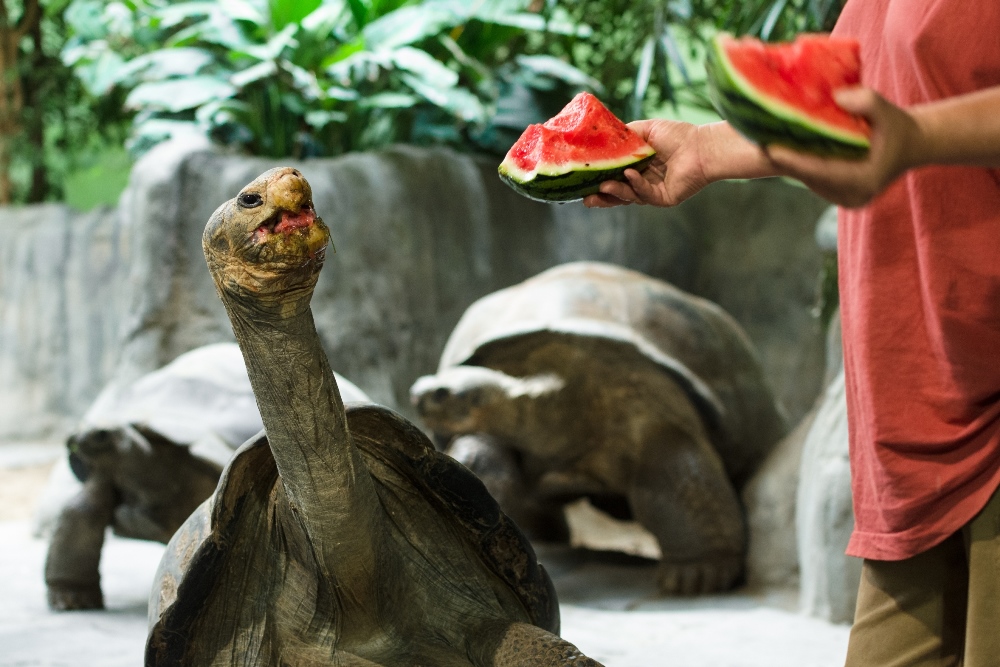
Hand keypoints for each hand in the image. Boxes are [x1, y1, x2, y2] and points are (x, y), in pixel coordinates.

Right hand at [583, 120, 710, 207]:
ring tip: (603, 185)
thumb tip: (604, 135)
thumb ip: (626, 134)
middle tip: (585, 198)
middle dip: (602, 196)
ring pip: (628, 196)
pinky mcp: (663, 199)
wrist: (702, 147)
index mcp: (639, 167)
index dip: (599, 179)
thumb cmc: (678, 136)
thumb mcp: (646, 130)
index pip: (615, 176)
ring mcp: (653, 192)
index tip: (582, 181)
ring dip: (615, 191)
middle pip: (618, 193)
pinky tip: (630, 175)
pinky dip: (636, 185)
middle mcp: (644, 181)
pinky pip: (645, 194)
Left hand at [763, 88, 919, 207]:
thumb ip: (865, 101)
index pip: (820, 170)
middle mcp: (852, 196)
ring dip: (789, 162)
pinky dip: (798, 164)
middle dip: (784, 159)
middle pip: (809, 177)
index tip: (769, 148)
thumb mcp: (886, 108)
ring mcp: (845, 200)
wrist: (911, 144)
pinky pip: (812, 179)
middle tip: (758, 141)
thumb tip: (837, 97)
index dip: (793, 159)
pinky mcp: (838, 196)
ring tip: (765, 142)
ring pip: (808, 179)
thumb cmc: (897, 125)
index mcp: (863, 180)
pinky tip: (782, 148)